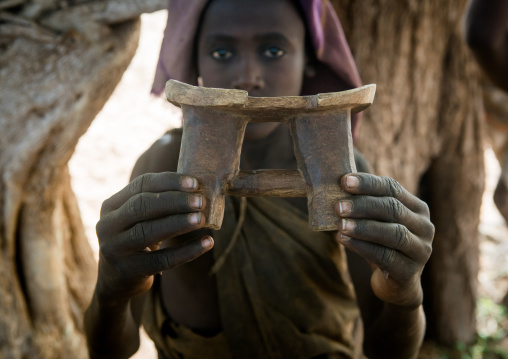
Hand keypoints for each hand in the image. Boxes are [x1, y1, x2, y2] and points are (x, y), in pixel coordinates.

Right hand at [94, 172, 212, 305]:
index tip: (195, 183)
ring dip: (179, 223)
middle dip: (174, 201)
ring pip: (148, 231)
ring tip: (202, 219)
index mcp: (111, 205)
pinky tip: (207, 243)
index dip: (169, 181)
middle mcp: (107, 225)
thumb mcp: (137, 218)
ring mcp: (114, 249)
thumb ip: (158, 202)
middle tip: (201, 201)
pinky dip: (187, 251)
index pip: (141, 185)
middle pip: (142, 206)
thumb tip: (197, 188)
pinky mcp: (128, 271)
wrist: (114, 281)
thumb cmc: (136, 240)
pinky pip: (161, 260)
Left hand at [335, 173, 433, 307]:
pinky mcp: (410, 271)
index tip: (344, 181)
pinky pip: (385, 256)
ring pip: (392, 233)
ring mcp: (420, 250)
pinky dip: (362, 246)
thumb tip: (334, 188)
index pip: (392, 188)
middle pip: (393, 209)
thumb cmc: (381, 245)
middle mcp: (424, 227)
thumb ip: (365, 206)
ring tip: (339, 224)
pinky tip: (343, 239)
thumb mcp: (377, 223)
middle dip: (363, 205)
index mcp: (417, 208)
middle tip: (338, 206)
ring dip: (362, 227)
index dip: (368, 183)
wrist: (396, 286)